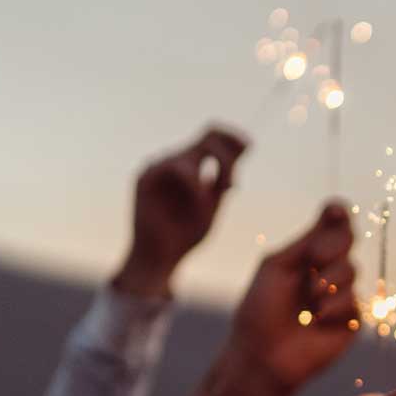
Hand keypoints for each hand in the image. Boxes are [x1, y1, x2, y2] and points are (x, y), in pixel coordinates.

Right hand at [115, 126, 246, 296]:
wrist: (161, 259)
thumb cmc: (187, 235)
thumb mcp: (213, 204)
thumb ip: (223, 179)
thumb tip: (244, 147)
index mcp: (192, 165)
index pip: (213, 136)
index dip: (232, 136)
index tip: (250, 146)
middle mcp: (175, 161)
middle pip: (207, 136)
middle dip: (227, 156)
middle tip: (232, 182)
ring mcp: (159, 167)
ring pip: (193, 152)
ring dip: (215, 170)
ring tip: (220, 195)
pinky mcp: (145, 177)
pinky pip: (175, 166)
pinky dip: (194, 182)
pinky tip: (201, 199)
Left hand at [230, 202, 360, 391]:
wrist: (262, 355)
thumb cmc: (260, 310)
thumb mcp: (277, 266)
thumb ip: (307, 240)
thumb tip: (334, 209)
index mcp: (307, 254)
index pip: (332, 225)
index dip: (337, 213)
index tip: (333, 211)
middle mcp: (327, 270)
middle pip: (347, 238)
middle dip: (331, 246)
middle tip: (312, 261)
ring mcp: (341, 294)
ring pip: (352, 270)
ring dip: (328, 281)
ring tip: (308, 301)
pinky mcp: (352, 320)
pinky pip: (354, 300)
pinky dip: (334, 307)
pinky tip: (316, 320)